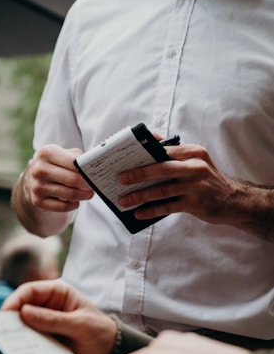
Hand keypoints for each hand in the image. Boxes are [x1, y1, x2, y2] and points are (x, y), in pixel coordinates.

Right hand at [1, 279, 116, 353]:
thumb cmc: (100, 332)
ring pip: (22, 327)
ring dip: (16, 336)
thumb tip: (24, 312)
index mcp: (58, 293)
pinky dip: (24, 349)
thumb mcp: (80, 325)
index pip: (30, 291)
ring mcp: (44, 324)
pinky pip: (29, 343)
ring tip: (11, 346)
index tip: (5, 314)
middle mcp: (48, 306)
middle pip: (21, 308)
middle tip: (2, 332)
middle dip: (11, 320)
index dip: (15, 300)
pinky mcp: (44, 341)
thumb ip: (54, 319)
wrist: (111, 353)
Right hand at [23, 145, 93, 212]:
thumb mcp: (63, 154)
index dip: (87, 170)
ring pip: (69, 194)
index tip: (95, 174)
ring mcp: (37, 186)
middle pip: (73, 180)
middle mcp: (39, 169)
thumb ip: (78, 157)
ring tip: (88, 194)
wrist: (32, 180)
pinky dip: (73, 205)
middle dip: (87, 185)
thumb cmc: (55, 165)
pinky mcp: (37, 201)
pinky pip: (63, 207)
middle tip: (95, 186)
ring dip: (83, 196)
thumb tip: (94, 164)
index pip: (73, 162)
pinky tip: (76, 202)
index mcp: (46, 153)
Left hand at [118, 144, 237, 224]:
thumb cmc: (208, 180)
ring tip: (124, 201)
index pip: (164, 150)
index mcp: (193, 152)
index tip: (125, 159)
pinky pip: (168, 207)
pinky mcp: (196, 203)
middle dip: (138, 174)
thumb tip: (151, 140)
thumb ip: (175, 154)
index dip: (143, 155)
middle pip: (161, 168)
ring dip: (140, 196)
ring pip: (162, 190)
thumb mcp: (196, 161)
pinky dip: (151, 210)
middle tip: (120, 179)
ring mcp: (196, 186)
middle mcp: (196, 167)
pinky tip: (139, 213)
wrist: (233, 201)